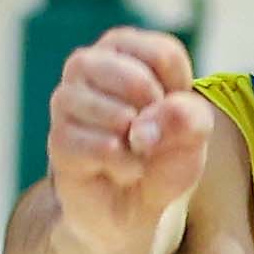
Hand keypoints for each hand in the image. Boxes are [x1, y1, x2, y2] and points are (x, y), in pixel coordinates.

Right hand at [41, 24, 212, 240]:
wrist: (134, 206)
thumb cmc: (162, 154)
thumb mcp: (194, 131)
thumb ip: (188, 116)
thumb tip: (142, 127)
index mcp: (123, 48)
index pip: (163, 55)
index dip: (180, 93)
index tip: (169, 111)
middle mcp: (87, 64)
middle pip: (136, 78)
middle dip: (157, 116)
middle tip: (152, 134)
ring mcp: (66, 101)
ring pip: (116, 115)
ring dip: (140, 144)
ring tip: (135, 152)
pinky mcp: (59, 140)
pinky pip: (102, 148)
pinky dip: (125, 165)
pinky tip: (122, 170)